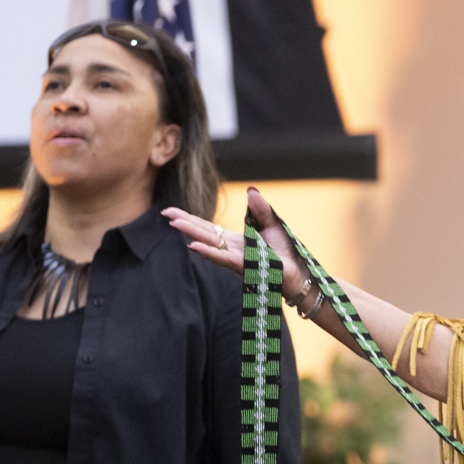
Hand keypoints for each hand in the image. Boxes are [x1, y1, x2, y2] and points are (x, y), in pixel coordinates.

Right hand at [163, 186, 310, 300]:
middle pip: (204, 233)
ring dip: (193, 234)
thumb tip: (250, 189)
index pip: (207, 228)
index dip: (190, 219)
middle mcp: (231, 249)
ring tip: (175, 224)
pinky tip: (194, 246)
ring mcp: (236, 259)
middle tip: (165, 214)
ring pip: (211, 244)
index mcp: (235, 240)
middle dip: (185, 223)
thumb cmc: (284, 253)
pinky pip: (224, 258)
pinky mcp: (245, 267)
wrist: (298, 273)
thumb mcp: (272, 224)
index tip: (170, 211)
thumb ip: (260, 209)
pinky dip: (210, 252)